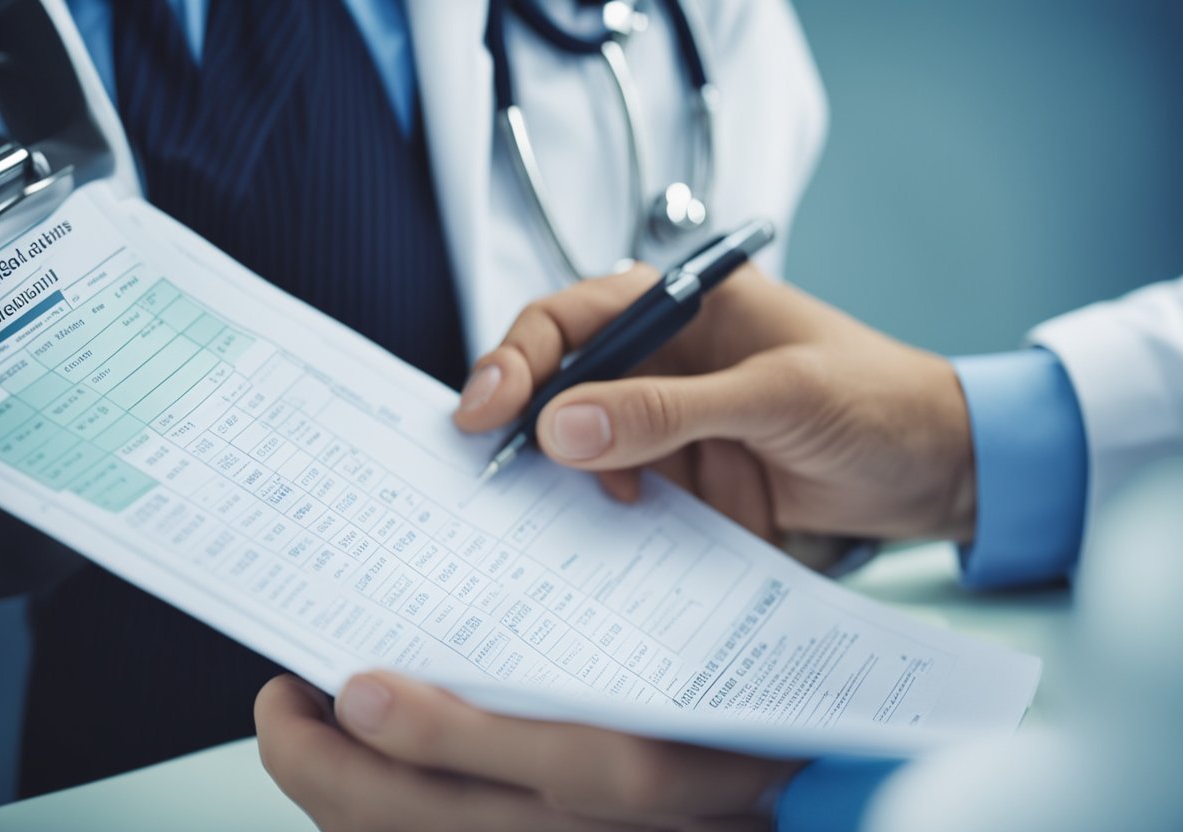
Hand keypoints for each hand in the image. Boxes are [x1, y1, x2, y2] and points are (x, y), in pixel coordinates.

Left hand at [255, 672, 796, 831]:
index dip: (447, 736)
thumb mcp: (734, 663)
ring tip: (302, 741)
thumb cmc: (768, 723)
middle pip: (462, 830)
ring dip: (346, 811)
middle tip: (285, 713)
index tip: (362, 685)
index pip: (562, 766)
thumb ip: (642, 628)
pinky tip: (351, 788)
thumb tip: (525, 581)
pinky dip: (383, 830)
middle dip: (344, 781)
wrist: (796, 808)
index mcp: (674, 765)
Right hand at [454, 265, 975, 550]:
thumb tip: (564, 424)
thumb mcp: (775, 396)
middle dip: (524, 422)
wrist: (940, 469)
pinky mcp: (686, 475)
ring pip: (583, 443)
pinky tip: (607, 530)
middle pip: (563, 380)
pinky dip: (602, 512)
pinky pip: (622, 492)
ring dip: (564, 475)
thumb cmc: (877, 399)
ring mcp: (672, 421)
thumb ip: (669, 409)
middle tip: (493, 470)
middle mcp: (667, 359)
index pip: (574, 318)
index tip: (485, 409)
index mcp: (686, 307)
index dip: (518, 358)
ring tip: (567, 507)